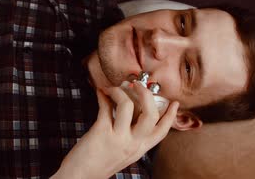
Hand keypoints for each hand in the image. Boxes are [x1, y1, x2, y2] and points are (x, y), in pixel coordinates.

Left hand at [52, 83, 178, 178]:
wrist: (79, 177)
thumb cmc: (97, 163)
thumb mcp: (121, 152)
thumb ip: (128, 136)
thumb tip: (129, 110)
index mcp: (139, 149)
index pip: (162, 131)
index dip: (170, 115)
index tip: (175, 103)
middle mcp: (133, 144)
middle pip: (151, 115)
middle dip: (147, 94)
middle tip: (137, 84)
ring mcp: (118, 138)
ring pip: (128, 106)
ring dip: (120, 91)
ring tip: (113, 87)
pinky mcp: (101, 132)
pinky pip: (105, 106)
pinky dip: (102, 95)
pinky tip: (100, 91)